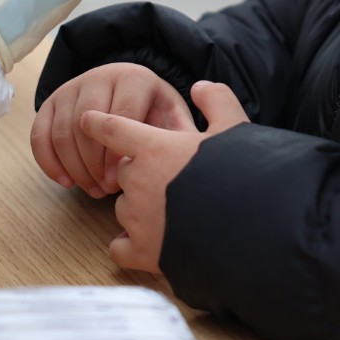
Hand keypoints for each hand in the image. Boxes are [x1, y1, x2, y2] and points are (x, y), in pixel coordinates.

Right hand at [30, 64, 192, 198]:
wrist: (129, 88)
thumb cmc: (154, 111)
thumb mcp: (172, 117)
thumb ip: (179, 134)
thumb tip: (182, 158)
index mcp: (134, 78)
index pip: (119, 116)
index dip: (116, 154)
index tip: (120, 183)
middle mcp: (99, 76)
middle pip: (85, 123)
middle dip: (93, 163)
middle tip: (105, 190)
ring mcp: (72, 87)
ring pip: (62, 131)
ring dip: (74, 167)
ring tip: (92, 189)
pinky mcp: (51, 102)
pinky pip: (40, 134)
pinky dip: (49, 162)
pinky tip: (66, 182)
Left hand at [77, 81, 250, 273]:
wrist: (252, 225)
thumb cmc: (242, 172)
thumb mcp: (234, 127)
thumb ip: (216, 101)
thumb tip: (200, 87)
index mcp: (154, 148)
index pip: (114, 129)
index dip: (100, 124)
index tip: (87, 121)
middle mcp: (138, 181)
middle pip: (123, 171)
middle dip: (139, 173)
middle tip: (171, 178)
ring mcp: (138, 219)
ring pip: (123, 207)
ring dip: (138, 207)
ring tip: (171, 210)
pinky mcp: (143, 252)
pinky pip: (120, 247)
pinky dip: (129, 245)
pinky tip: (147, 242)